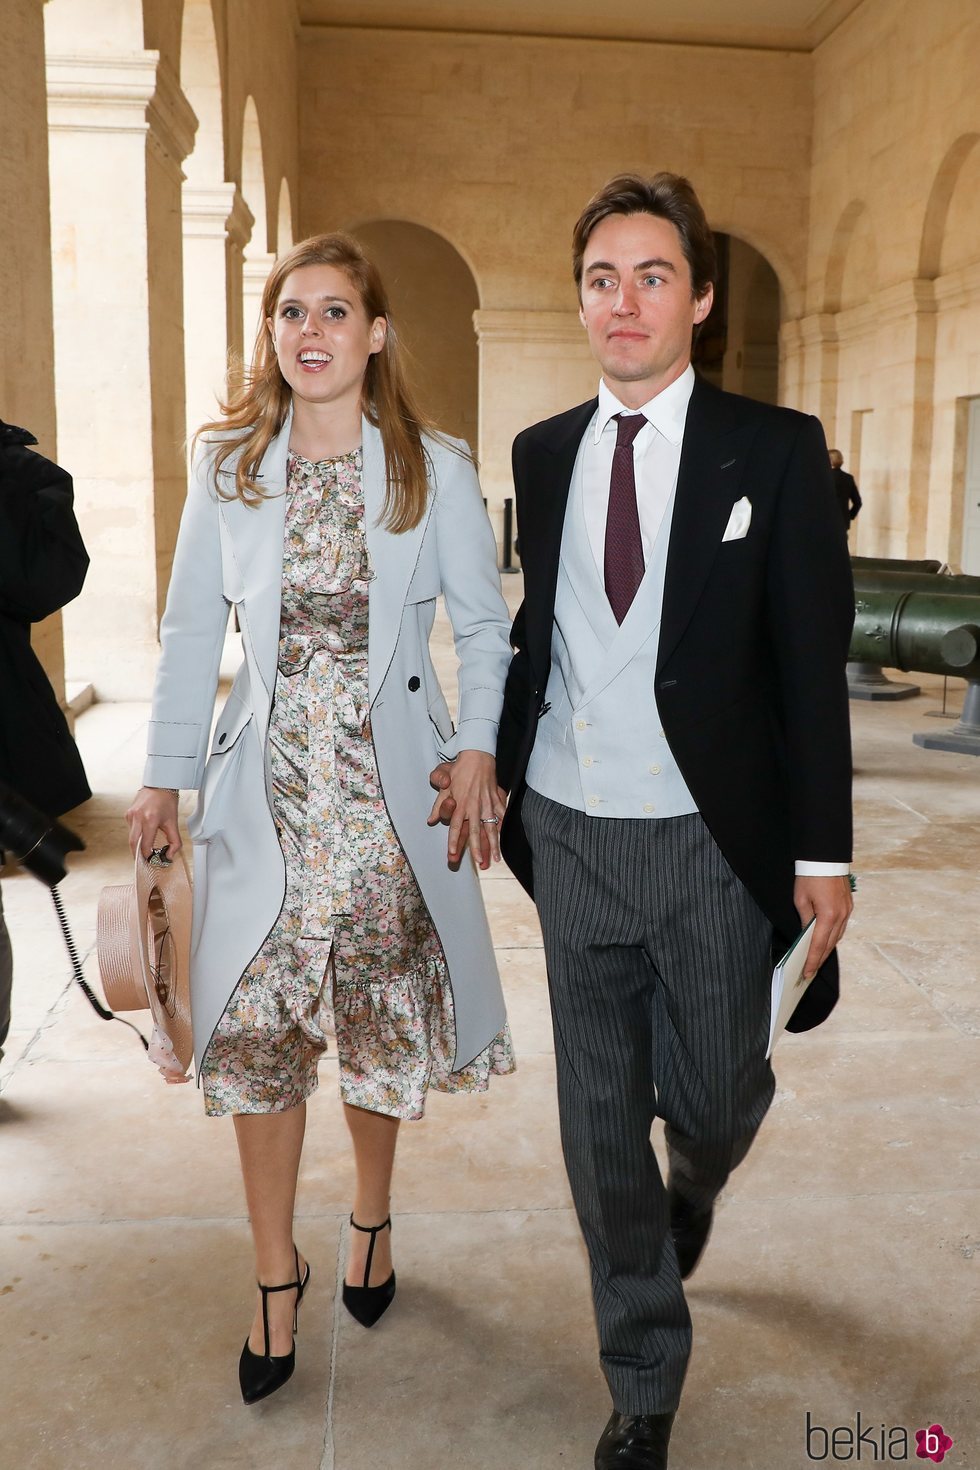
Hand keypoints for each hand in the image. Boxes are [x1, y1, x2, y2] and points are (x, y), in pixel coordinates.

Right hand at [125, 787, 180, 859]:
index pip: (145, 845)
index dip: (148, 855)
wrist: (159, 784)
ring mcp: (131, 815)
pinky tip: (144, 832)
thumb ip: (174, 841)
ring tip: (145, 848)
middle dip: (137, 854)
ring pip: (131, 836)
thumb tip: (169, 855)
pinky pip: (131, 828)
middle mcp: (138, 817)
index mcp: (150, 820)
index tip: (151, 860)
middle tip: (143, 860)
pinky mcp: (128, 813)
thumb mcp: (173, 822)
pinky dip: (137, 834)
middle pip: (133, 843)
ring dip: (137, 844)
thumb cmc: (167, 801)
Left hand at [427, 752, 506, 868]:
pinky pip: (501, 816)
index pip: (455, 826)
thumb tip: (431, 820)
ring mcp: (487, 804)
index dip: (453, 841)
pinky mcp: (496, 799)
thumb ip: (438, 804)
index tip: (451, 853)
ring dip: (493, 843)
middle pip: (474, 831)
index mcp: (460, 804)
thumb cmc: (460, 770)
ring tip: (496, 858)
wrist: (478, 756)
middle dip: (476, 848)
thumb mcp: (444, 785)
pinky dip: (503, 827)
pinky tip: (504, 838)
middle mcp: (473, 806)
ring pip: (491, 827)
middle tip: (479, 862)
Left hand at [794, 874, 852, 978]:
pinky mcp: (849, 905)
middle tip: (809, 971)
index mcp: (828, 916)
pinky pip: (841, 926)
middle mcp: (841, 916)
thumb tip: (806, 934)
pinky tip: (826, 940)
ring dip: (827, 948)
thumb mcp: (800, 899)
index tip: (806, 973)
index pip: (819, 945)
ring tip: (816, 959)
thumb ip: (805, 919)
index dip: (812, 961)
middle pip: (830, 944)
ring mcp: (847, 910)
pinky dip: (832, 936)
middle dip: (820, 958)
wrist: (825, 857)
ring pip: (837, 936)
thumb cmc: (809, 876)